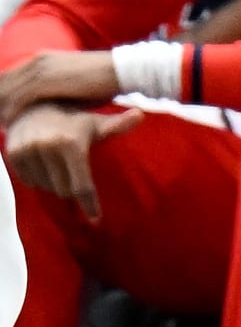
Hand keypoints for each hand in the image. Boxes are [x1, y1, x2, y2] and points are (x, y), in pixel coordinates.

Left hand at [0, 49, 121, 124]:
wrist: (120, 71)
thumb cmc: (100, 82)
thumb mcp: (71, 82)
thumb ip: (53, 89)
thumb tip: (43, 106)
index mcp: (42, 58)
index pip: (9, 76)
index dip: (2, 95)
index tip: (1, 113)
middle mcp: (38, 60)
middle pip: (3, 83)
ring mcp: (41, 69)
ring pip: (8, 92)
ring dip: (1, 111)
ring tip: (2, 127)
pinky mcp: (46, 81)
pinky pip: (19, 99)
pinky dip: (12, 113)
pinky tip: (11, 127)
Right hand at [5, 102, 141, 219]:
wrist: (36, 107)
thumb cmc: (73, 121)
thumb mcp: (96, 123)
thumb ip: (118, 124)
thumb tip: (140, 115)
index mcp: (72, 142)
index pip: (81, 185)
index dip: (89, 204)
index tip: (96, 220)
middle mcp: (49, 146)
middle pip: (63, 190)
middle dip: (71, 189)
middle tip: (73, 175)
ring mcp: (29, 150)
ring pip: (46, 187)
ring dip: (54, 184)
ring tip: (58, 166)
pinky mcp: (14, 155)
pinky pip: (29, 181)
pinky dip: (38, 179)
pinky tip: (43, 163)